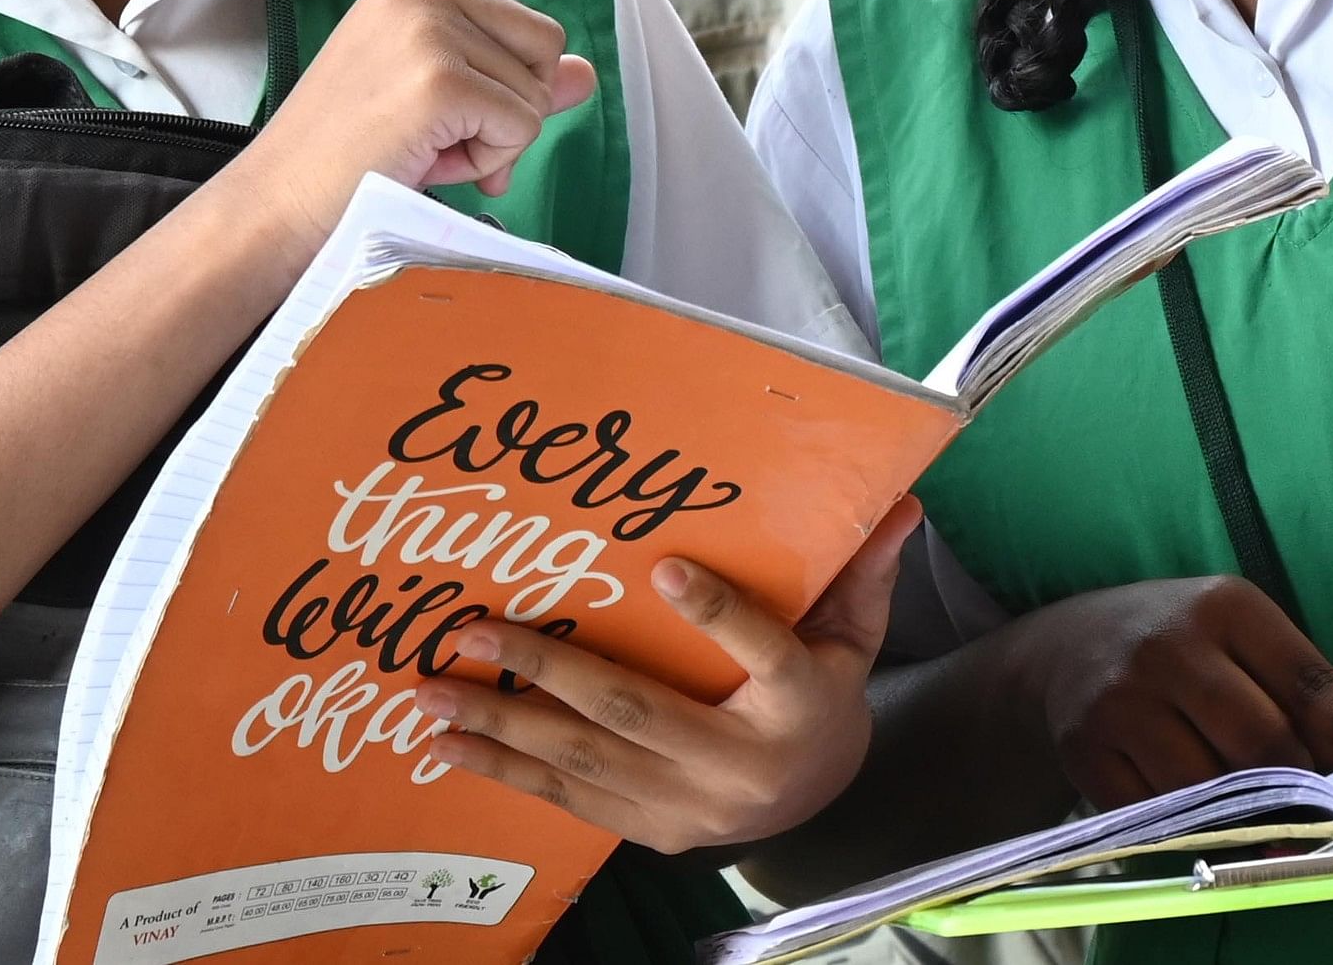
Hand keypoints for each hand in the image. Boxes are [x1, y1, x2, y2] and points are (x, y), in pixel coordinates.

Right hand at [227, 0, 601, 263]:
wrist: (276, 213)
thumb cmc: (352, 164)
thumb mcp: (441, 106)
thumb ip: (512, 79)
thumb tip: (582, 73)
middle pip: (545, 39)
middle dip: (512, 104)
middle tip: (433, 135)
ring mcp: (428, 29)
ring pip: (539, 88)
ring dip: (500, 138)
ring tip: (424, 150)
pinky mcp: (438, 78)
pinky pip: (522, 123)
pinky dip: (493, 160)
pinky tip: (429, 163)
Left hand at [415, 499, 922, 852]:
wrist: (816, 802)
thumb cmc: (823, 695)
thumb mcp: (853, 637)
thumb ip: (862, 574)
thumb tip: (902, 500)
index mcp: (799, 705)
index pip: (764, 656)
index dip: (718, 615)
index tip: (664, 569)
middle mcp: (739, 765)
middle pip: (636, 713)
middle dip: (545, 670)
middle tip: (472, 627)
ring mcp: (689, 807)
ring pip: (585, 763)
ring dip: (500, 727)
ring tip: (430, 691)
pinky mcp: (650, 832)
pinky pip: (569, 802)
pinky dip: (505, 773)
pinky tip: (448, 746)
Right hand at [1005, 576, 1332, 807]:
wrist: (1065, 650)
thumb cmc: (1181, 646)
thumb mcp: (1242, 637)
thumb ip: (1304, 688)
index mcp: (1225, 606)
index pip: (1307, 681)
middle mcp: (1169, 646)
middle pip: (1263, 744)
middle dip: (1300, 787)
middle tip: (1321, 812)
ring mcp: (1120, 701)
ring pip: (1212, 790)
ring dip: (1245, 815)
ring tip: (1257, 812)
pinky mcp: (1085, 751)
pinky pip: (1159, 816)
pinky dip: (1189, 828)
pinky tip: (1197, 814)